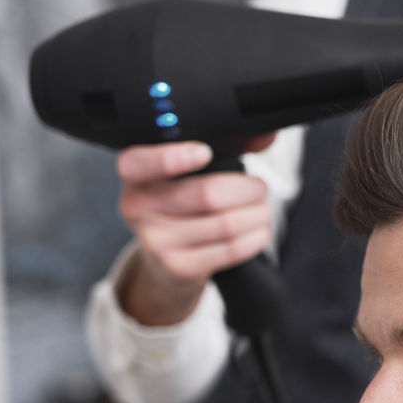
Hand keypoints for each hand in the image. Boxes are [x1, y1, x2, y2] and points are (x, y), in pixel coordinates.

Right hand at [114, 133, 276, 325]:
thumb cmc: (183, 206)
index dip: (173, 157)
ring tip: (261, 210)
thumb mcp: (189, 174)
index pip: (140, 163)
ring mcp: (154, 241)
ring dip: (257, 214)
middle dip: (247, 189)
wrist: (168, 262)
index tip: (204, 152)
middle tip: (259, 188)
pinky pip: (230, 250)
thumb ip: (223, 147)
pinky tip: (259, 230)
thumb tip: (266, 135)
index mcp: (136, 176)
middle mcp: (136, 207)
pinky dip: (255, 237)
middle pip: (206, 194)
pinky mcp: (177, 267)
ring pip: (225, 223)